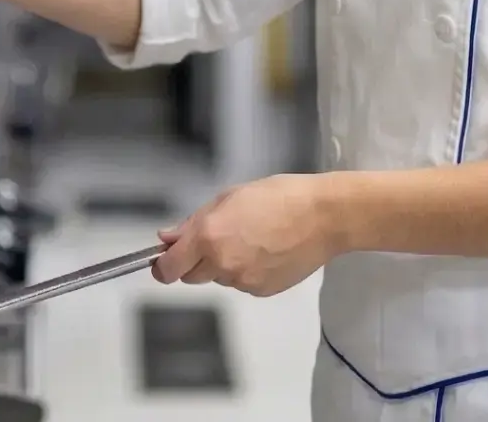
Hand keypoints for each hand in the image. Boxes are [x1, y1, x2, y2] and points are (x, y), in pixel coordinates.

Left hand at [151, 174, 342, 297]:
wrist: (324, 216)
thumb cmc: (279, 196)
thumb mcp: (229, 197)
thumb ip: (193, 221)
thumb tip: (167, 238)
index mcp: (208, 237)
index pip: (168, 269)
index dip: (163, 265)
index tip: (166, 260)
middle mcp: (221, 264)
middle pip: (191, 277)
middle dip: (195, 262)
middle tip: (217, 239)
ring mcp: (242, 282)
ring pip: (219, 279)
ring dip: (223, 265)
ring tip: (251, 239)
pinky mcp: (262, 291)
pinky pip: (242, 284)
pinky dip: (246, 272)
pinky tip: (266, 251)